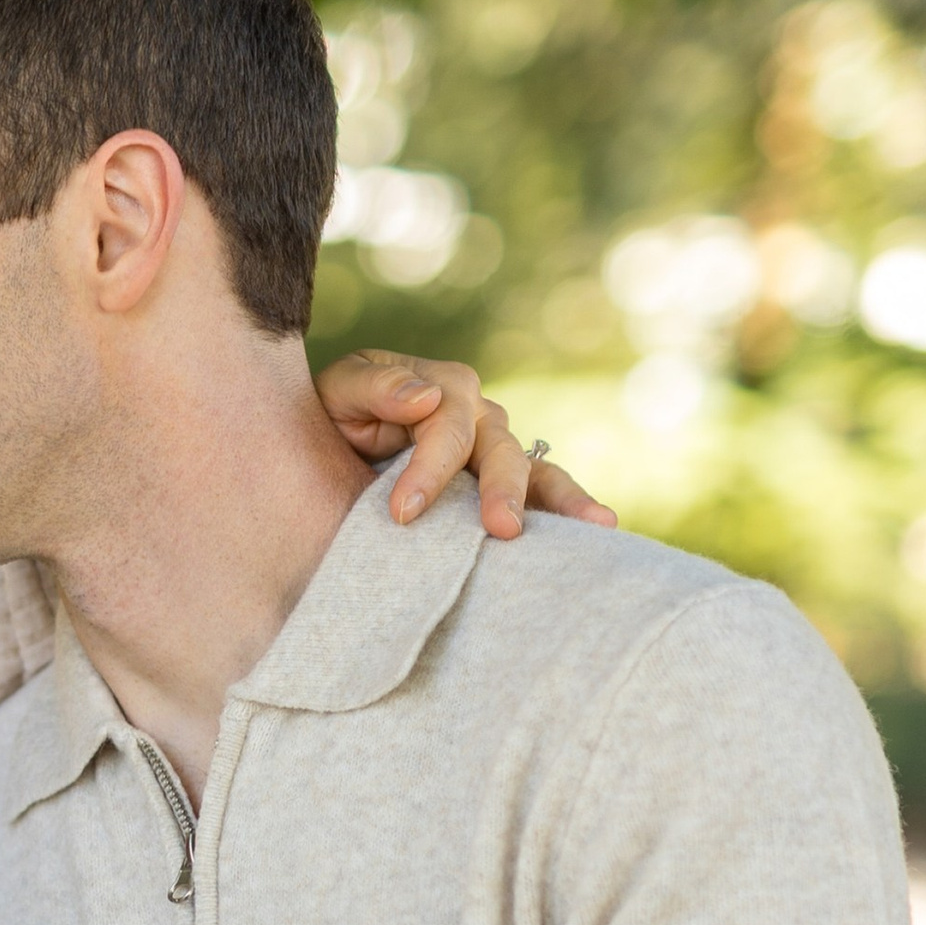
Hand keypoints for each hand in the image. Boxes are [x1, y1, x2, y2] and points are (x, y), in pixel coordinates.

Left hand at [313, 348, 615, 541]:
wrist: (328, 445)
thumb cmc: (335, 412)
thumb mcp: (340, 390)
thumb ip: (375, 387)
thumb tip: (424, 398)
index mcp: (445, 387)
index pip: (448, 430)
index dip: (429, 470)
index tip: (402, 514)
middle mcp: (480, 416)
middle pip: (501, 450)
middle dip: (503, 489)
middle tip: (501, 529)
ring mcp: (496, 451)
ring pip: (535, 473)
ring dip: (563, 500)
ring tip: (596, 527)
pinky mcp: (500, 486)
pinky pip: (541, 497)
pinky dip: (565, 516)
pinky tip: (597, 537)